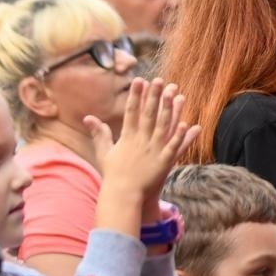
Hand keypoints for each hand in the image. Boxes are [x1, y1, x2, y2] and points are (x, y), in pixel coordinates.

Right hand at [86, 78, 199, 203]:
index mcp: (127, 137)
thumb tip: (88, 118)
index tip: (139, 80)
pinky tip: (187, 124)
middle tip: (159, 79)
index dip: (136, 95)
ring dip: (169, 109)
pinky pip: (173, 147)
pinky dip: (180, 136)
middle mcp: (140, 141)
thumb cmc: (113, 174)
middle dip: (153, 96)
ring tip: (175, 93)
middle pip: (148, 115)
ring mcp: (153, 151)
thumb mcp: (104, 152)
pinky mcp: (164, 162)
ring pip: (163, 126)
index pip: (131, 112)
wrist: (122, 195)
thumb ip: (99, 134)